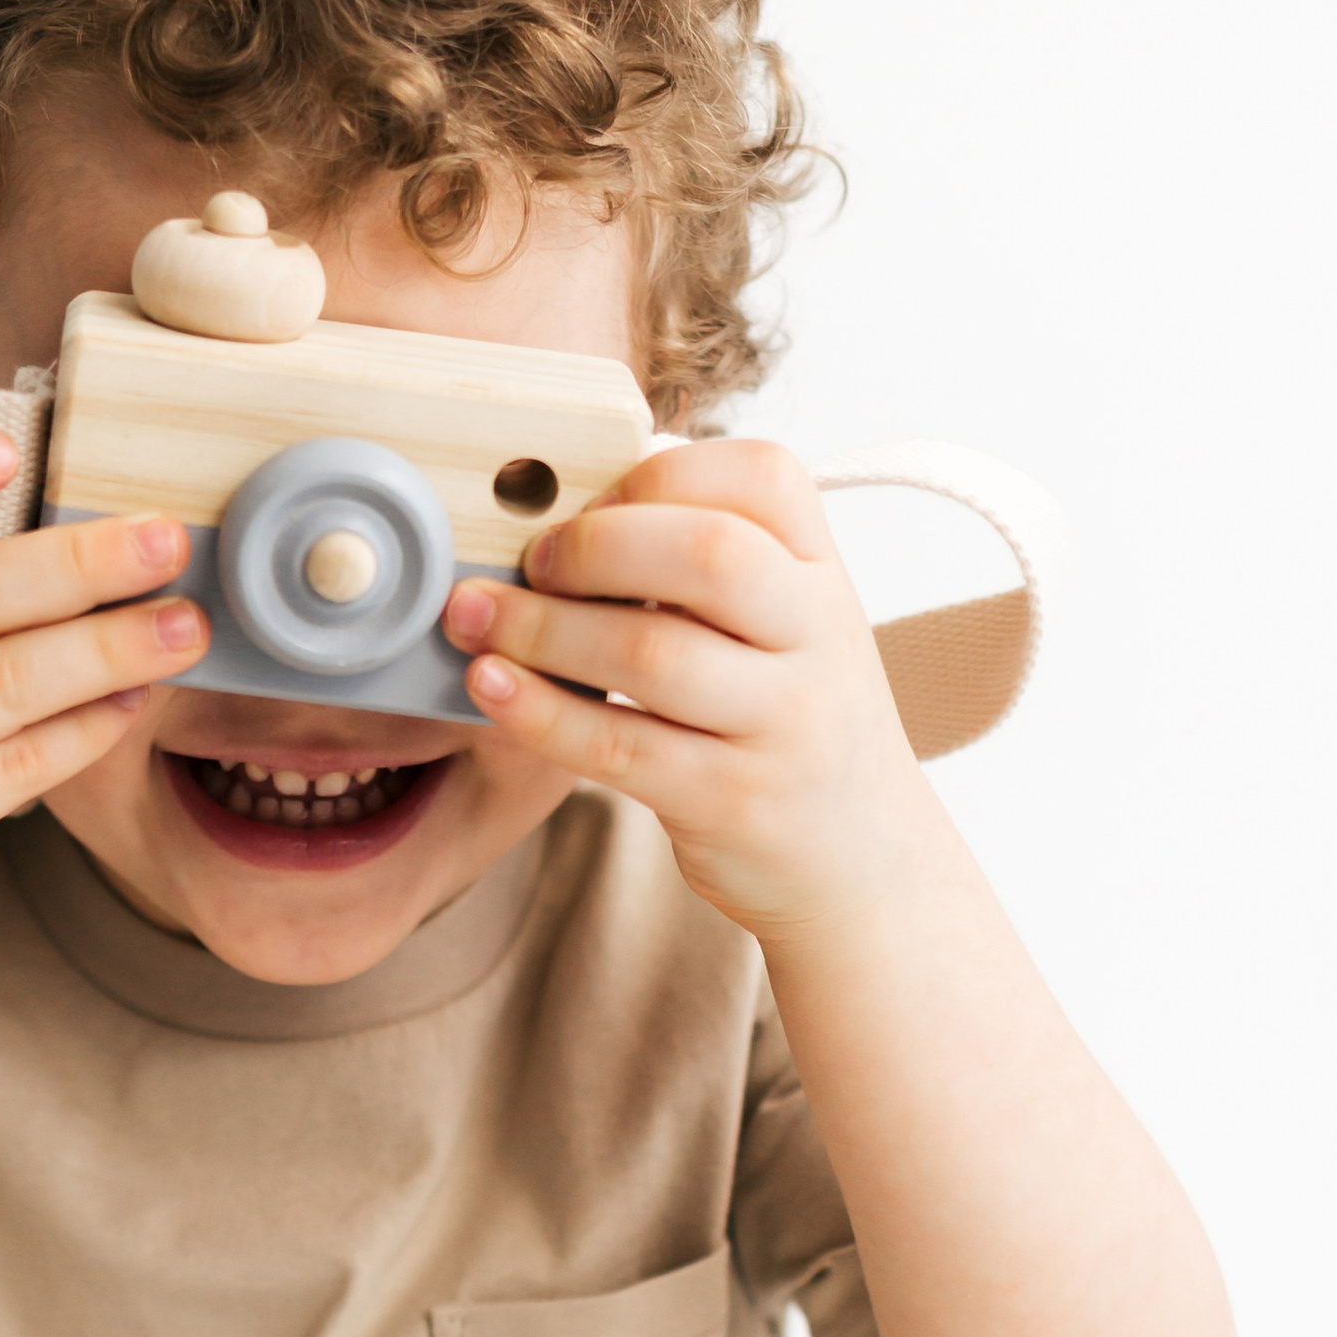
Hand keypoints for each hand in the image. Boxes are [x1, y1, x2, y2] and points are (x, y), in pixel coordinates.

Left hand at [442, 439, 935, 941]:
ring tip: (474, 620)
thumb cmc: (789, 721)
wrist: (862, 860)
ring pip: (651, 653)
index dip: (655, 476)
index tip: (588, 502)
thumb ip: (707, 561)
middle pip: (707, 554)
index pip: (760, 478)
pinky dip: (541, 711)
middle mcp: (818, 638)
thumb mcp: (782, 625)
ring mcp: (783, 724)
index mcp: (823, 572)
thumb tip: (570, 499)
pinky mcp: (732, 801)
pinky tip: (492, 686)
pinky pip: (619, 745)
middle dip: (592, 546)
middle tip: (527, 563)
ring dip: (541, 630)